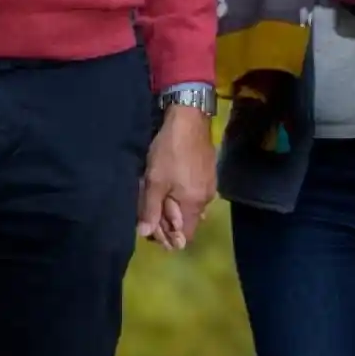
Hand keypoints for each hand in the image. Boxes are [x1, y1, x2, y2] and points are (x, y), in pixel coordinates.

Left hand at [138, 108, 215, 250]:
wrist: (189, 119)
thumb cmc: (170, 152)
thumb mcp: (155, 181)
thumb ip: (150, 209)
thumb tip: (145, 233)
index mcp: (194, 204)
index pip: (185, 236)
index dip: (168, 236)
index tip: (152, 226)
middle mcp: (206, 199)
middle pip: (188, 222)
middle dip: (168, 220)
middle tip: (149, 206)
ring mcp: (210, 185)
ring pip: (191, 206)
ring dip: (174, 206)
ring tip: (158, 192)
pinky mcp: (208, 172)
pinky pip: (195, 193)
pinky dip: (182, 194)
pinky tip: (170, 181)